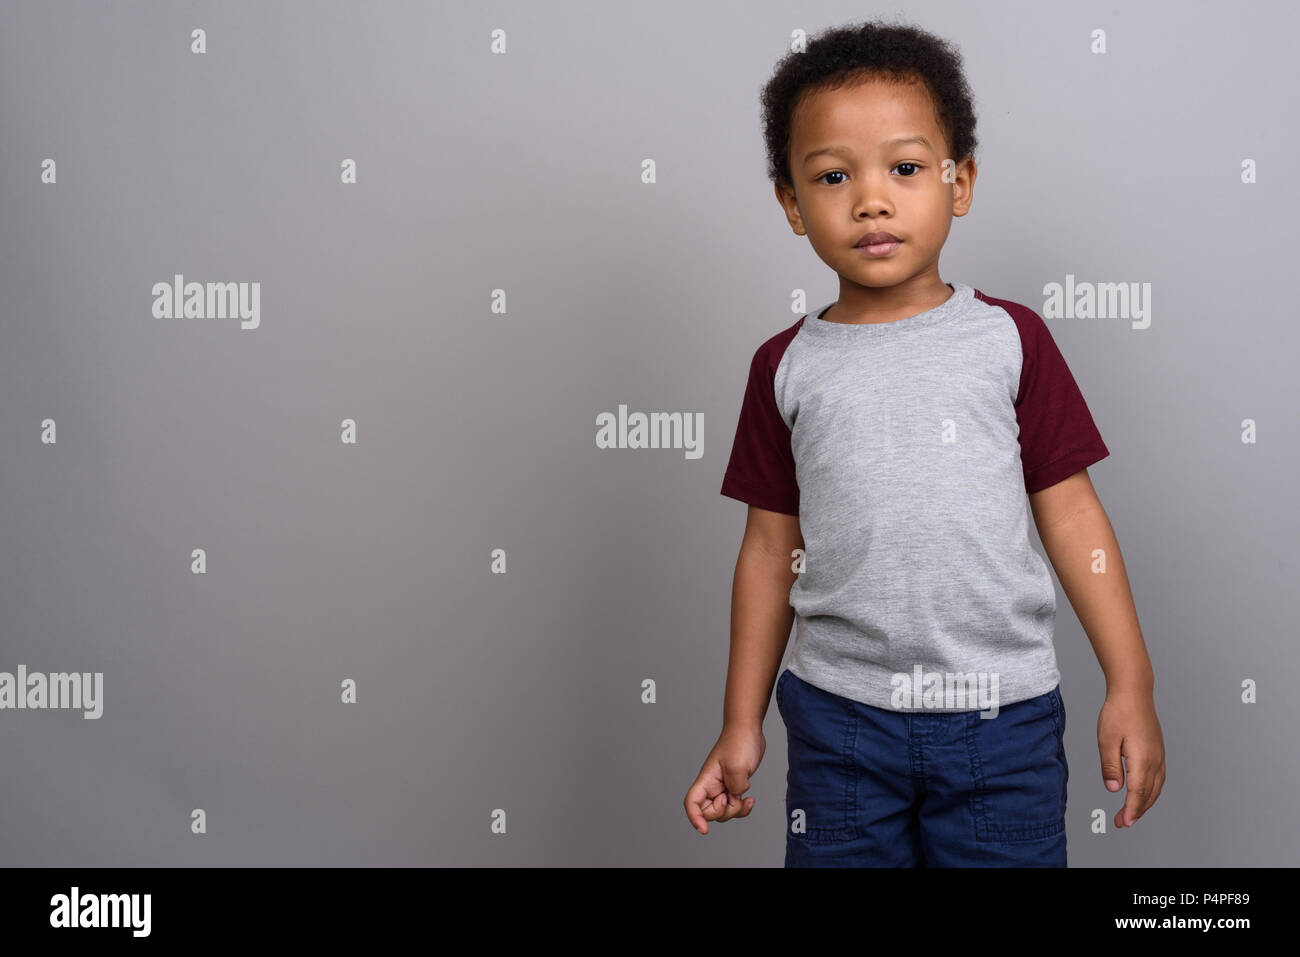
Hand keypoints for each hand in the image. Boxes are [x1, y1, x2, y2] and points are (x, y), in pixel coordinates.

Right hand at [684, 723, 765, 833]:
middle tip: (734, 797)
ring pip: (723, 810)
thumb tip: (736, 795)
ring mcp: (723, 786)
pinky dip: (742, 807)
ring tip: (746, 797)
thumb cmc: (739, 741)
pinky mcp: (734, 785)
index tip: (704, 830)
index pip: (692, 802)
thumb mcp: (738, 766)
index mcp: (707, 779)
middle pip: (708, 812)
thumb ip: (735, 786)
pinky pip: (734, 804)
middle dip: (723, 813)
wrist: (749, 729)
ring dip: (735, 810)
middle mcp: (712, 785)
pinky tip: (751, 799)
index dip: (694, 818)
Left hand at [1098, 690, 1165, 827]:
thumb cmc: (1118, 712)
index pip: (1138, 792)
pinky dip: (1150, 791)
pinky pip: (1158, 778)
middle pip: (1149, 794)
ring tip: (1130, 813)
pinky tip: (1142, 794)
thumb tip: (1114, 789)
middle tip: (1121, 823)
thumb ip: (1111, 766)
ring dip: (1144, 803)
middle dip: (1136, 811)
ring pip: (1155, 788)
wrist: (1134, 692)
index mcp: (1142, 759)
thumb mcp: (1106, 739)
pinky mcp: (1158, 751)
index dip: (1131, 809)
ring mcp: (1159, 756)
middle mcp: (1155, 760)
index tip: (1123, 822)